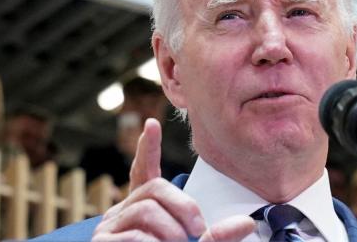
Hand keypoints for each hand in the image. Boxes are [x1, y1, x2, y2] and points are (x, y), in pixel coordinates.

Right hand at [92, 118, 254, 241]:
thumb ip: (216, 237)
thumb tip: (247, 223)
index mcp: (143, 213)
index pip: (142, 174)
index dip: (146, 150)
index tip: (151, 125)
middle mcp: (122, 216)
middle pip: (154, 190)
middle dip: (183, 207)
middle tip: (198, 231)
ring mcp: (108, 230)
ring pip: (147, 210)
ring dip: (171, 231)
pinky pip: (133, 235)